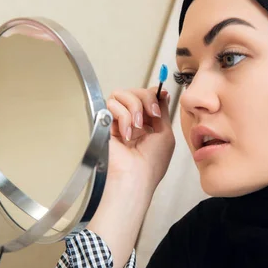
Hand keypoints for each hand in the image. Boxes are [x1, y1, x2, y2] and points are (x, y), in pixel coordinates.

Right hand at [105, 86, 174, 204]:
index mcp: (146, 124)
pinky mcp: (102, 122)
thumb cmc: (151, 162)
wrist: (134, 176)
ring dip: (134, 107)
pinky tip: (126, 134)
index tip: (161, 95)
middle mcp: (130, 120)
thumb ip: (162, 111)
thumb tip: (161, 93)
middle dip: (146, 99)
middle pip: (135, 91)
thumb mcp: (165, 133)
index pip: (146, 96)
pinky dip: (123, 117)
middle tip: (153, 114)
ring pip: (121, 94)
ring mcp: (116, 121)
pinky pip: (111, 104)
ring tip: (137, 127)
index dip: (152, 94)